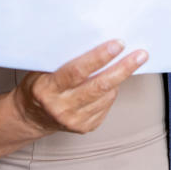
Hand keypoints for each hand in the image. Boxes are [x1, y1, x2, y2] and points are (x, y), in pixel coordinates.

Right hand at [13, 40, 147, 134]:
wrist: (30, 116)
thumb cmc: (39, 85)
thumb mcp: (42, 69)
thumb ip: (64, 60)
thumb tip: (97, 41)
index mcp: (47, 88)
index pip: (77, 71)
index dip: (99, 57)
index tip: (118, 44)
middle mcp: (60, 107)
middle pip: (99, 86)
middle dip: (123, 68)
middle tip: (140, 54)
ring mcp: (73, 120)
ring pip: (106, 96)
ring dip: (119, 78)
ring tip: (129, 63)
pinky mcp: (84, 128)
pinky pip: (105, 106)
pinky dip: (111, 92)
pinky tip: (110, 83)